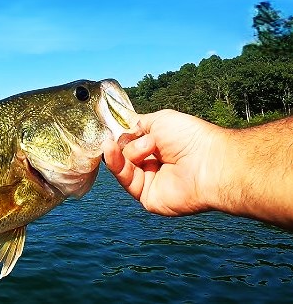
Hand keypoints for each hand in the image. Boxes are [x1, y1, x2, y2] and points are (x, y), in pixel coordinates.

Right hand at [102, 109, 221, 215]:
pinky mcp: (146, 196)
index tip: (108, 126)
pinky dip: (117, 164)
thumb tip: (117, 129)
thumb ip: (135, 124)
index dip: (118, 134)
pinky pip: (125, 180)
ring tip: (143, 146)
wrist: (209, 162)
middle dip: (122, 142)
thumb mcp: (159, 120)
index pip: (128, 141)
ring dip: (123, 152)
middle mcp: (152, 164)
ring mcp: (149, 181)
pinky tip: (112, 150)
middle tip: (131, 135)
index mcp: (157, 147)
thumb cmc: (191, 138)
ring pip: (121, 166)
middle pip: (122, 153)